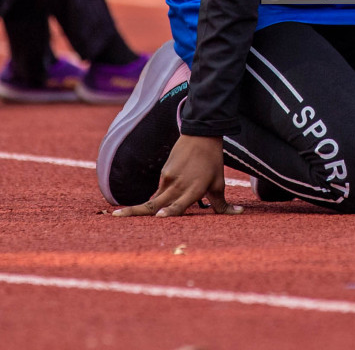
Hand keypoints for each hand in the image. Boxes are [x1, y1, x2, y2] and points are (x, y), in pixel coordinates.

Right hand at [113, 135, 240, 216]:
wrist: (201, 135)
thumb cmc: (212, 162)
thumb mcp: (219, 184)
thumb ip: (223, 205)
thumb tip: (239, 213)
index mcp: (193, 189)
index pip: (177, 205)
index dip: (167, 212)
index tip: (157, 217)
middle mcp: (177, 185)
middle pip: (152, 204)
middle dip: (134, 211)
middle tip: (115, 217)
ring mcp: (168, 179)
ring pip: (153, 199)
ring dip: (138, 209)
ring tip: (118, 215)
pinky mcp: (164, 173)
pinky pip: (159, 191)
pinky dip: (156, 200)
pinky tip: (153, 205)